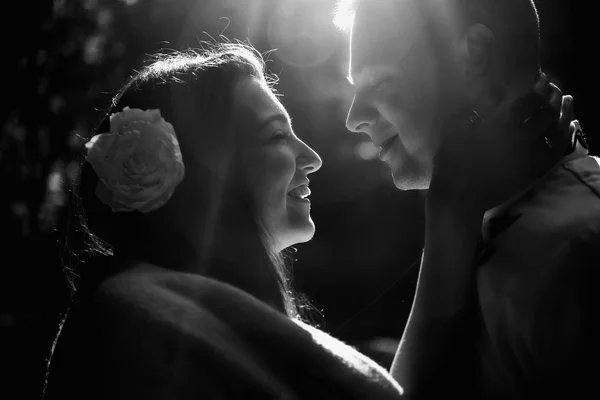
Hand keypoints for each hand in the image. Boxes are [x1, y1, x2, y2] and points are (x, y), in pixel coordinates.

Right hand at [429, 73, 570, 214]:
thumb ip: (475, 105)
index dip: (539, 86)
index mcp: (502, 122)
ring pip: (554, 131)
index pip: (531, 99)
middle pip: (547, 113)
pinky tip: (561, 132)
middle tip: (551, 92)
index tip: (540, 79)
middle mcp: (522, 135)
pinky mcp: (531, 171)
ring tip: (560, 108)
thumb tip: (496, 89)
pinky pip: (553, 152)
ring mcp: (529, 155)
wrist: (459, 197)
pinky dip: (561, 139)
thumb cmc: (451, 161)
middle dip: (552, 99)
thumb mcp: (455, 128)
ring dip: (561, 116)